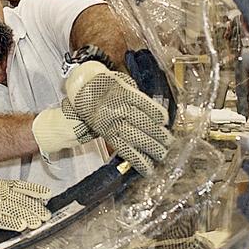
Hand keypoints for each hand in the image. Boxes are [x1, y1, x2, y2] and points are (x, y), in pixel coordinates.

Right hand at [0, 179, 52, 240]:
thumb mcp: (6, 199)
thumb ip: (21, 199)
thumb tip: (42, 204)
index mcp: (4, 185)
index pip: (22, 186)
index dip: (36, 190)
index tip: (47, 195)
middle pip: (19, 198)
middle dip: (34, 208)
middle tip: (45, 216)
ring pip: (12, 208)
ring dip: (26, 216)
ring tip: (37, 223)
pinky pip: (1, 219)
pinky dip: (12, 222)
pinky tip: (21, 226)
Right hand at [32, 61, 171, 174]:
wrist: (79, 94)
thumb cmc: (107, 86)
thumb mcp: (121, 82)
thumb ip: (136, 95)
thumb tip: (155, 112)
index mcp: (122, 93)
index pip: (141, 103)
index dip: (155, 113)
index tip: (165, 120)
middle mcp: (116, 109)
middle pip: (140, 122)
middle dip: (157, 134)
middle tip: (169, 142)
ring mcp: (111, 124)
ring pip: (133, 138)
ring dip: (150, 148)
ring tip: (162, 155)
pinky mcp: (107, 135)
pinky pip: (123, 149)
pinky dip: (136, 159)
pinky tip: (147, 166)